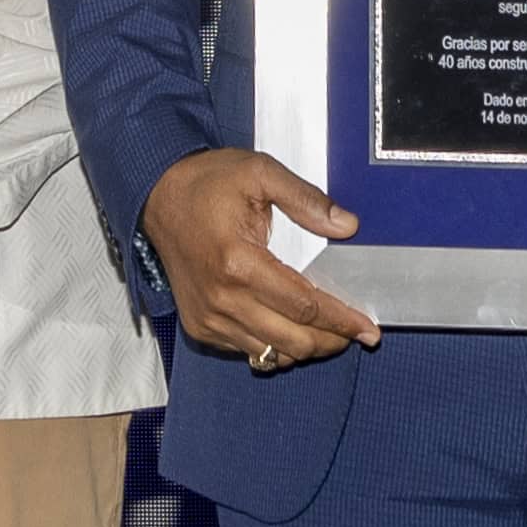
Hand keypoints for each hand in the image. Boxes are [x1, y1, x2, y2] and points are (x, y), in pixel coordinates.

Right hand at [139, 148, 378, 370]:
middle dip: (331, 341)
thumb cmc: (207, 183)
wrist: (158, 196)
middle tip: (354, 332)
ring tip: (327, 332)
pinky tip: (290, 330)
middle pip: (293, 341)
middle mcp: (222, 299)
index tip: (368, 328)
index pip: (305, 307)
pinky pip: (248, 351)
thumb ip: (306, 199)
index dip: (342, 320)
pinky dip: (275, 347)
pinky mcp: (200, 326)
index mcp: (239, 263)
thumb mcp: (260, 173)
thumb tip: (347, 226)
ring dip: (305, 348)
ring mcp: (209, 317)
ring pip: (272, 354)